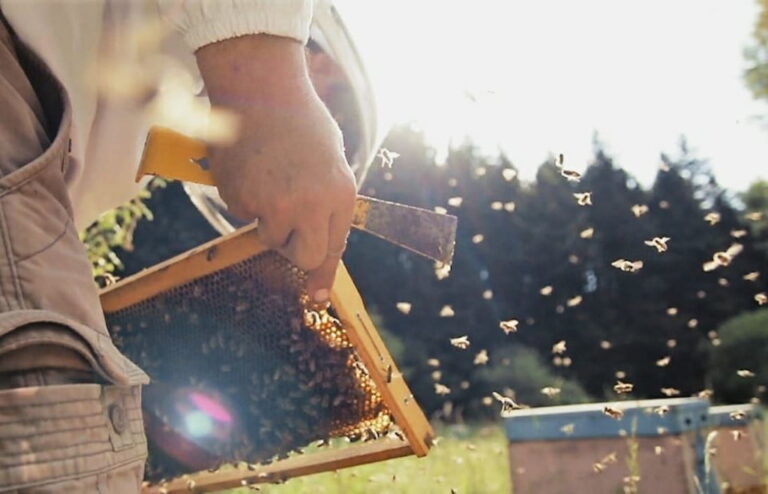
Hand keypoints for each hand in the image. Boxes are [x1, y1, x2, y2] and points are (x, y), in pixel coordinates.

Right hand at [196, 34, 355, 302]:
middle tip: (285, 218)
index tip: (315, 298)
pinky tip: (249, 165)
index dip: (322, 275)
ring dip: (266, 215)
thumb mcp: (331, 160)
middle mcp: (311, 206)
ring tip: (269, 174)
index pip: (332, 248)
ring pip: (267, 235)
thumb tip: (318, 230)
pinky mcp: (242, 198)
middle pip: (301, 256)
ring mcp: (275, 205)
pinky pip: (242, 212)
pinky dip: (243, 195)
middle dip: (292, 245)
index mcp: (340, 194)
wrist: (260, 88)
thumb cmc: (300, 120)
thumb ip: (327, 199)